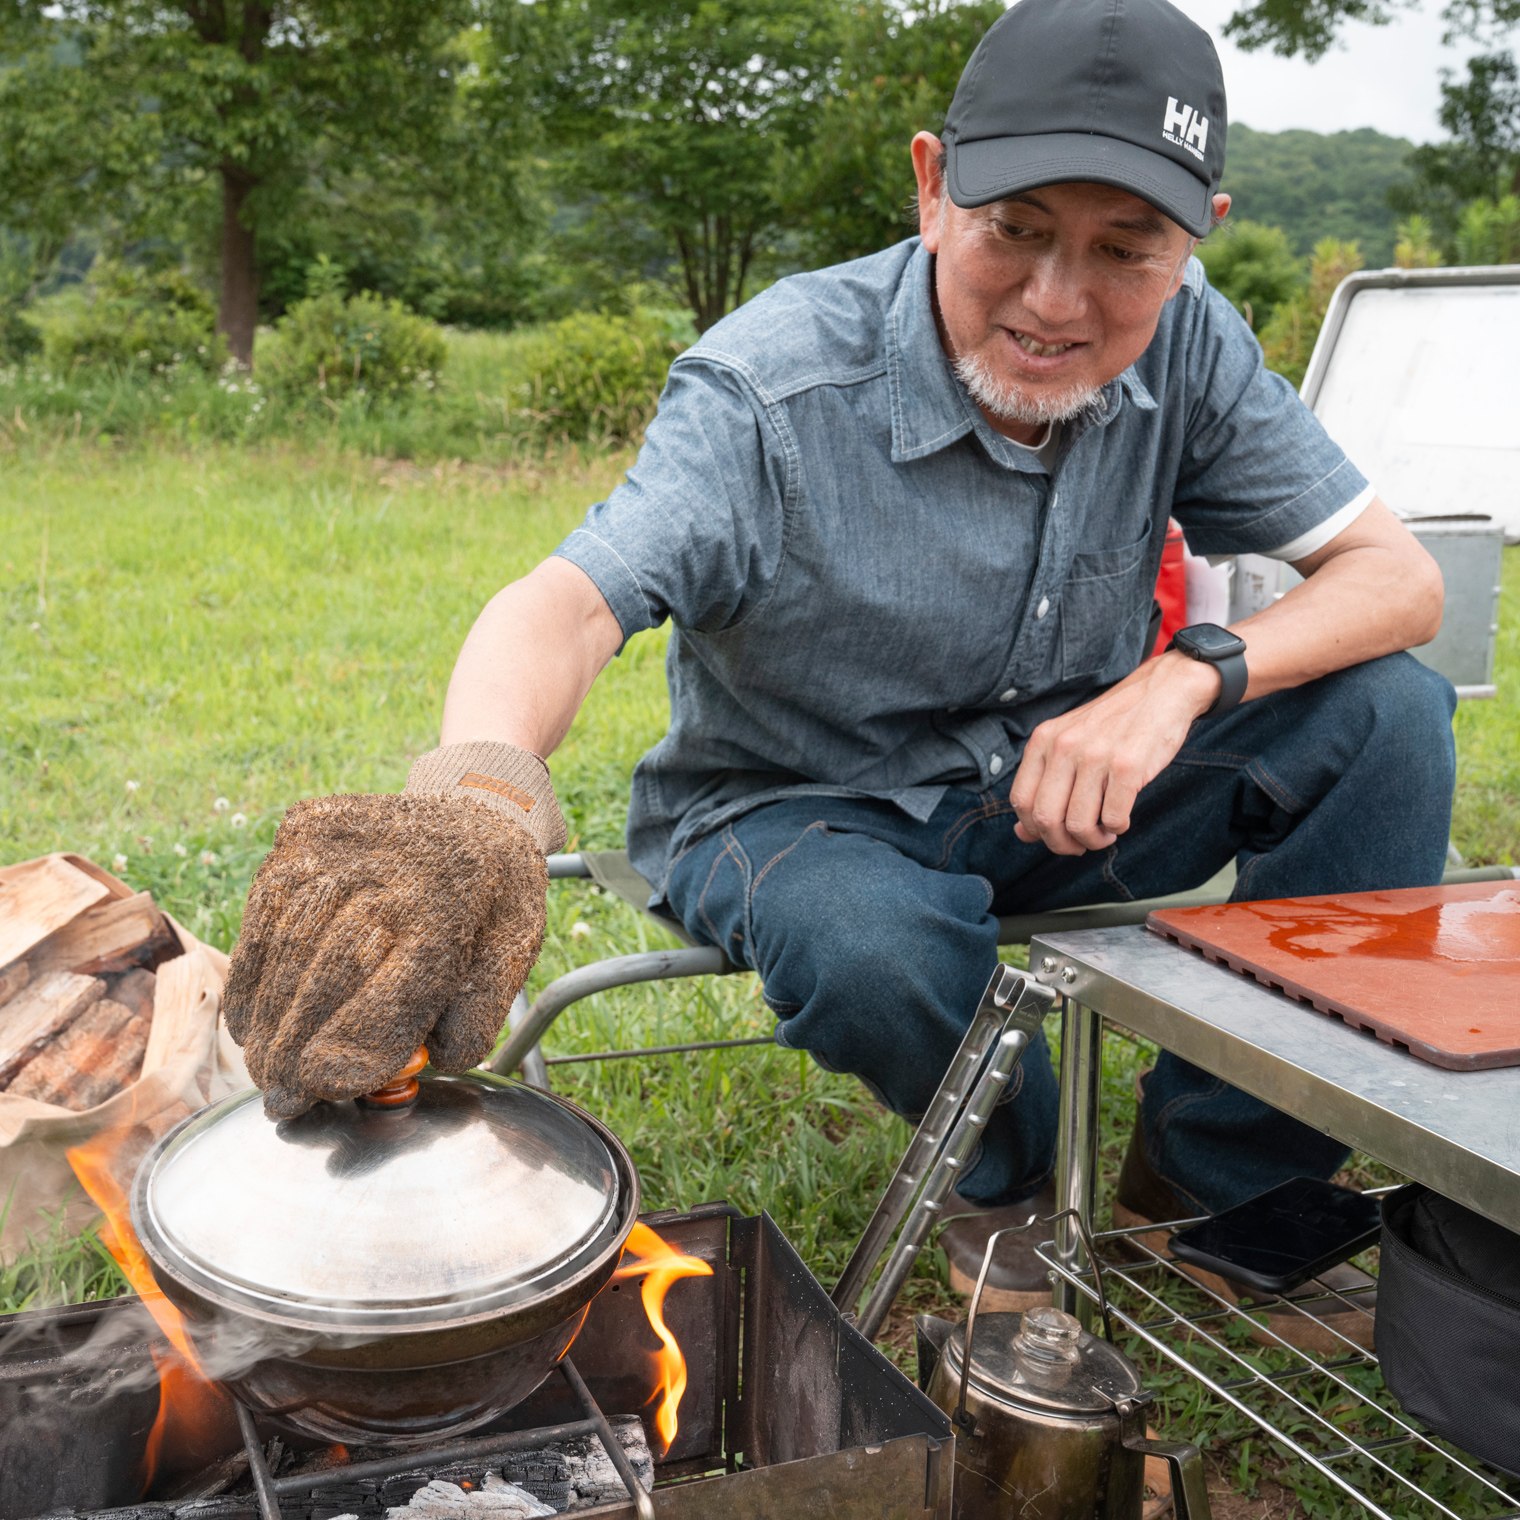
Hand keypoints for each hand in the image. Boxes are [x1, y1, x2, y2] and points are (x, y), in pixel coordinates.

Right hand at [225, 743, 564, 1117]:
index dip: (345, 1060)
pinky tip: (253, 1016)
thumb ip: (475, 1020)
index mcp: (447, 918)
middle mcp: (387, 879)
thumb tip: (425, 1064)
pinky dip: (251, 973)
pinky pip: (260, 915)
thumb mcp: (514, 956)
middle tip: (283, 1100)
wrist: (477, 806)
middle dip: (293, 1056)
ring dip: (266, 1022)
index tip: (322, 1091)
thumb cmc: (493, 899)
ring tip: (266, 1068)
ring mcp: (337, 850)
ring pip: (282, 952)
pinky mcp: (302, 833)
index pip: (385, 1005)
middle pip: (322, 984)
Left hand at [1009, 652, 1221, 855]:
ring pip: (1079, 824)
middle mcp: (1064, 746)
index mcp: (1044, 740)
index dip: (1035, 830)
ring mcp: (1096, 755)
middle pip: (1045, 819)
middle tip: (1080, 845)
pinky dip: (1118, 828)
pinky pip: (1114, 818)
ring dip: (1094, 840)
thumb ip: (1044, 784)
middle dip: (1062, 844)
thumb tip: (1022, 834)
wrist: (1162, 691)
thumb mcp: (1069, 743)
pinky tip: (1122, 818)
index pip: (1021, 801)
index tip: (1056, 835)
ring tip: (1105, 832)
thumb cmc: (1114, 724)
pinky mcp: (1128, 766)